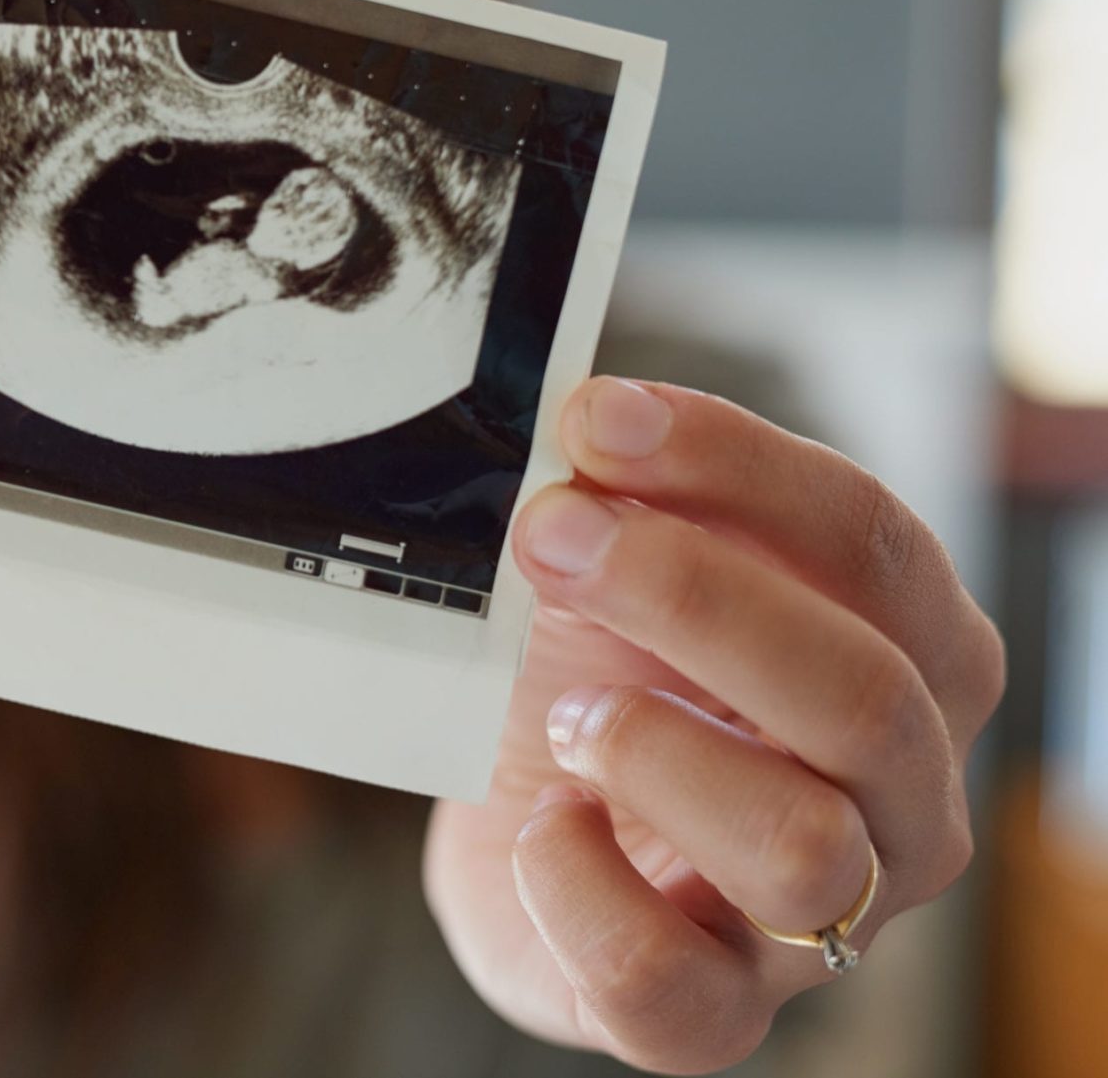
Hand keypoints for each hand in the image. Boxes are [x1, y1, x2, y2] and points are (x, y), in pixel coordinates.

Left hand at [423, 378, 1002, 1072]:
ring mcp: (819, 926)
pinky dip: (580, 892)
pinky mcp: (708, 1017)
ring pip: (803, 852)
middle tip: (546, 532)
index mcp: (911, 660)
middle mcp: (900, 800)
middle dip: (691, 596)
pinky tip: (540, 827)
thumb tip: (590, 424)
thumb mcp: (622, 572)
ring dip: (655, 753)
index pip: (875, 546)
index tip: (596, 418)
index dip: (734, 469)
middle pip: (863, 696)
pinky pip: (670, 982)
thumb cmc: (604, 680)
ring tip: (563, 715)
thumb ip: (632, 498)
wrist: (524, 831)